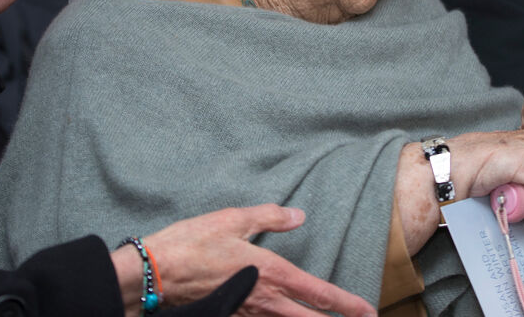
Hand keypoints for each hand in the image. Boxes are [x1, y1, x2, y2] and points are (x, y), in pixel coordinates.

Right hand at [134, 204, 375, 316]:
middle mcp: (264, 301)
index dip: (347, 305)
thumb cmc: (192, 243)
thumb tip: (298, 215)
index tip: (368, 312)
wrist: (155, 274)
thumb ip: (270, 217)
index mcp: (272, 274)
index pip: (319, 293)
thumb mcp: (234, 219)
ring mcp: (247, 314)